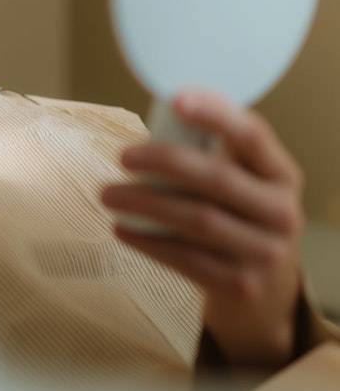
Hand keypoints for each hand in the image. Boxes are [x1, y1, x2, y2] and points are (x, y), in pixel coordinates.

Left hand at [100, 90, 304, 371]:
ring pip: (195, 220)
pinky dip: (148, 241)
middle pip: (217, 178)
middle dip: (164, 162)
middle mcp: (281, 212)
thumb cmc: (240, 217)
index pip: (252, 135)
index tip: (176, 99)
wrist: (264, 291)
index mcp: (282, 174)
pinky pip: (185, 259)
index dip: (216, 114)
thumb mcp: (246, 183)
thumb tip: (164, 109)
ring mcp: (264, 253)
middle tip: (124, 157)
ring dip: (144, 203)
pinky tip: (122, 228)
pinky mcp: (239, 285)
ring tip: (107, 194)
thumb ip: (218, 152)